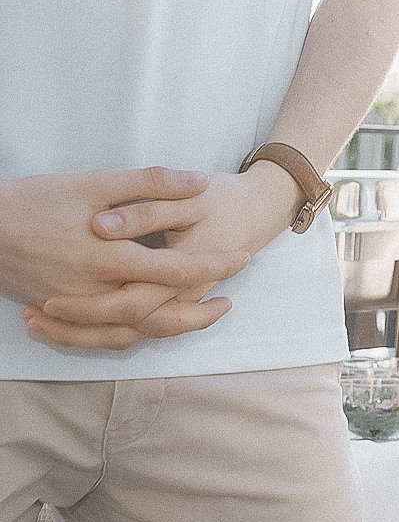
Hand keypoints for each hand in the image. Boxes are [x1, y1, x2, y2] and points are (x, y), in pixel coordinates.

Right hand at [3, 168, 252, 350]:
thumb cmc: (34, 201)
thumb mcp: (94, 183)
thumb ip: (150, 183)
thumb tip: (198, 183)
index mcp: (108, 258)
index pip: (175, 269)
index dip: (213, 265)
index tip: (241, 258)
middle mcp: (94, 291)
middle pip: (158, 316)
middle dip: (197, 314)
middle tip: (227, 302)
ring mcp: (75, 307)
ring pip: (130, 333)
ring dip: (167, 329)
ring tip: (196, 316)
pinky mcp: (58, 312)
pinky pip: (98, 338)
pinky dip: (127, 336)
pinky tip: (146, 326)